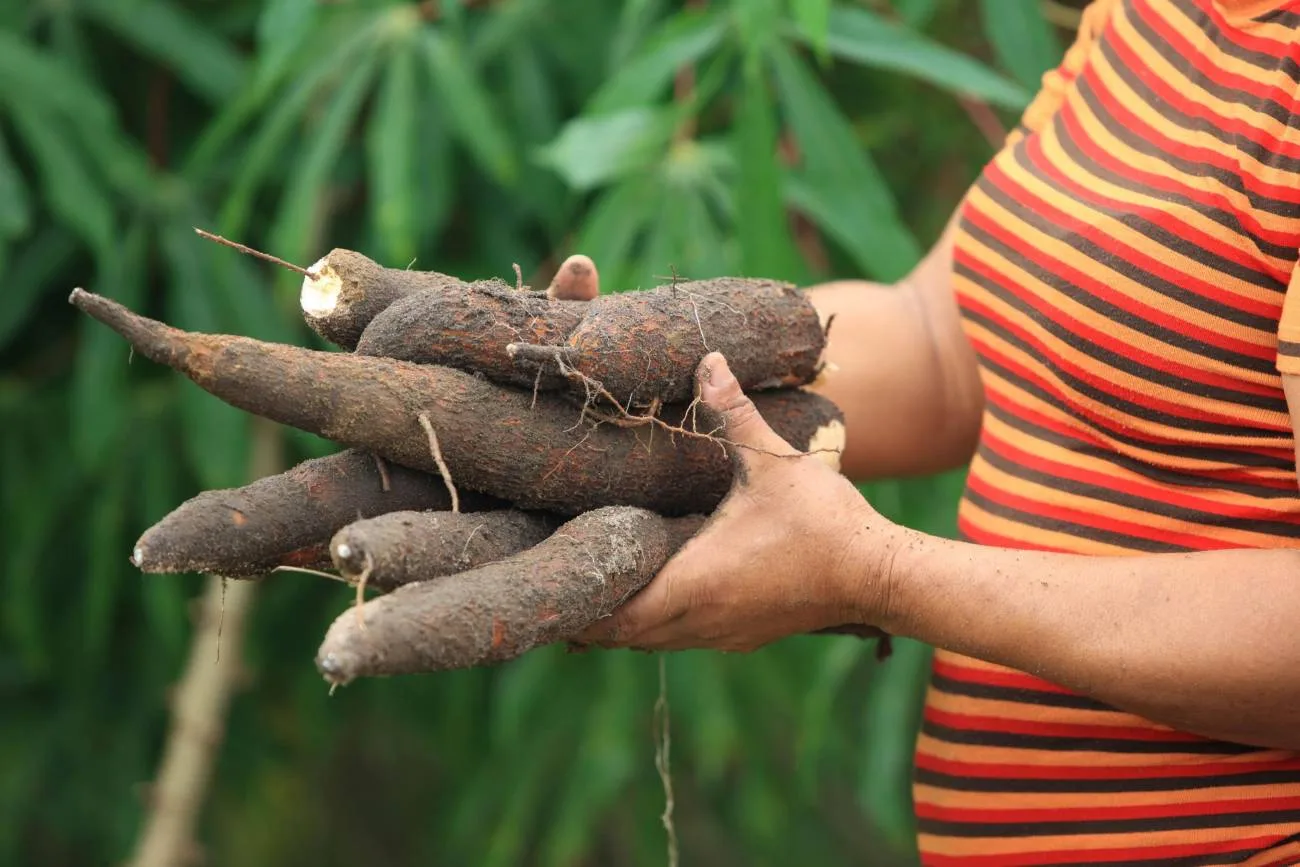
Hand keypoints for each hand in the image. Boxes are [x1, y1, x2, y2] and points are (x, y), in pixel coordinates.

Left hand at [576, 351, 897, 652]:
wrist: (879, 574)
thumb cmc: (824, 521)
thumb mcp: (773, 461)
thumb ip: (732, 412)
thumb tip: (707, 358)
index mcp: (694, 584)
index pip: (613, 615)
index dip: (579, 602)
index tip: (556, 576)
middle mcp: (701, 620)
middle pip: (624, 635)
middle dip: (594, 610)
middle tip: (569, 572)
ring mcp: (725, 634)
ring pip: (655, 640)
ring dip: (630, 616)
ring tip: (606, 578)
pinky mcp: (746, 636)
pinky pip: (686, 637)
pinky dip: (663, 621)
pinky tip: (664, 586)